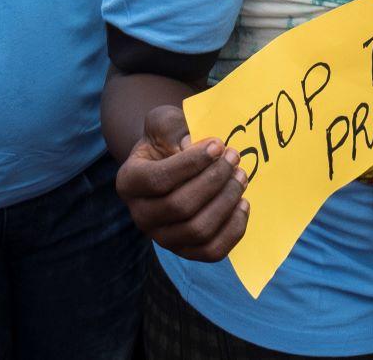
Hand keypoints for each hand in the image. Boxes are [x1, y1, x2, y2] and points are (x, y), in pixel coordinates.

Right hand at [114, 105, 249, 262]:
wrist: (169, 162)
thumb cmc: (168, 140)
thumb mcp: (164, 122)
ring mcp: (163, 237)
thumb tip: (192, 147)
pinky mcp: (187, 250)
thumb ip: (172, 126)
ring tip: (241, 176)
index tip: (218, 145)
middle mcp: (141, 215)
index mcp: (130, 182)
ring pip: (198, 230)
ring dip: (227, 201)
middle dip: (215, 180)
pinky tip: (243, 203)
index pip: (158, 180)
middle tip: (234, 157)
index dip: (192, 163)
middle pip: (181, 206)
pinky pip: (212, 251)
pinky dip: (233, 229)